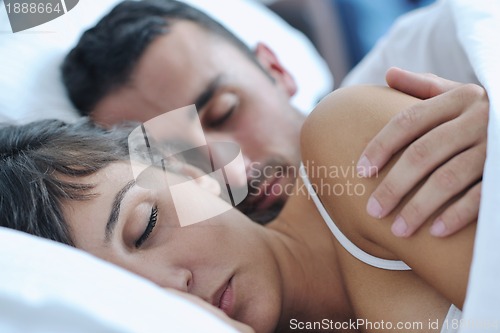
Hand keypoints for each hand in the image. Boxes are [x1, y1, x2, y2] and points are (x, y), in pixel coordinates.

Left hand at [357, 67, 487, 236]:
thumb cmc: (484, 114)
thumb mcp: (460, 95)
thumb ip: (425, 86)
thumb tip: (389, 73)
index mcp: (460, 98)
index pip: (408, 121)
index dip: (380, 147)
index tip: (361, 172)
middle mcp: (479, 118)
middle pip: (422, 153)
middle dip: (393, 186)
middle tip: (373, 211)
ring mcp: (495, 145)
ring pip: (447, 179)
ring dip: (418, 208)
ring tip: (397, 231)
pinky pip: (479, 196)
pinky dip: (456, 215)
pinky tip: (434, 232)